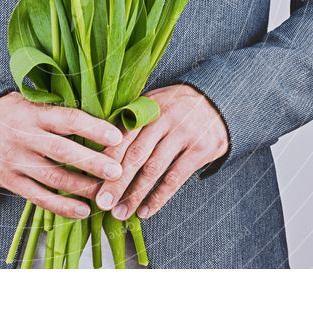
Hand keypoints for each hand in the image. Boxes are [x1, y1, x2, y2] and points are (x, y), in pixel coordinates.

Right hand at [0, 92, 123, 218]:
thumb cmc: (16, 113)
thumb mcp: (33, 102)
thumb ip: (60, 111)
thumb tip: (104, 115)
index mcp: (34, 114)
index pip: (68, 119)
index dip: (93, 128)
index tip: (117, 137)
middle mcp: (24, 137)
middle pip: (62, 151)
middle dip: (92, 162)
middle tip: (117, 171)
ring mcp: (16, 161)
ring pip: (52, 177)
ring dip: (82, 187)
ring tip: (106, 193)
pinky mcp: (10, 181)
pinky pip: (38, 197)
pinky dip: (62, 206)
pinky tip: (83, 211)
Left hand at [95, 84, 228, 219]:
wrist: (220, 100)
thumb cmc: (176, 106)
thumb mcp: (154, 103)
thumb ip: (131, 122)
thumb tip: (100, 150)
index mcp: (147, 108)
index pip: (122, 136)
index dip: (105, 160)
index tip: (92, 181)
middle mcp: (164, 119)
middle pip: (135, 155)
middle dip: (116, 182)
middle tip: (102, 203)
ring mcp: (184, 134)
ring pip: (153, 169)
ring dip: (135, 194)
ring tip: (121, 213)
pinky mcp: (201, 149)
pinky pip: (175, 178)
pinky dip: (159, 197)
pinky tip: (146, 211)